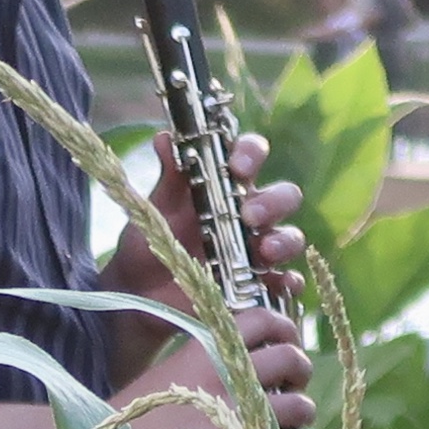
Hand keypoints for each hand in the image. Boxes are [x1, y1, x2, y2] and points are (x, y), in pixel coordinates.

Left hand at [105, 129, 307, 313]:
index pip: (251, 156)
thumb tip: (165, 138)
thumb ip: (169, 176)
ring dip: (285, 241)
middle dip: (273, 202)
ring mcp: (257, 250)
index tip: (238, 166)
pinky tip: (279, 283)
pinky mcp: (258, 284)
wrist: (137, 290)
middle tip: (249, 215)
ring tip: (265, 250)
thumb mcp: (155, 208)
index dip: (252, 154)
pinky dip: (290, 282)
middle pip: (283, 196)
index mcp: (226, 186)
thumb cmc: (150, 240)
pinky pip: (287, 282)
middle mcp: (249, 215)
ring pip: (290, 237)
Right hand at [126, 298, 314, 428]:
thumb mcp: (175, 369)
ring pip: (300, 406)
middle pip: (292, 357)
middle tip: (289, 389)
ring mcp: (237, 416)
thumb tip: (259, 363)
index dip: (286, 330)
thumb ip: (215, 361)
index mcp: (210, 347)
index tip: (285, 345)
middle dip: (299, 373)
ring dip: (301, 417)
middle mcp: (228, 374)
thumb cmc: (140, 416)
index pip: (266, 318)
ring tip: (289, 428)